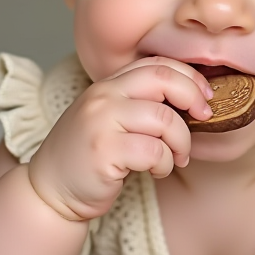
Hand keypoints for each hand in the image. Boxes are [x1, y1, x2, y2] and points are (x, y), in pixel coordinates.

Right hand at [27, 57, 212, 222]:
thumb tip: (190, 100)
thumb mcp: (109, 119)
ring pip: (165, 120)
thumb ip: (139, 104)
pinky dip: (165, 163)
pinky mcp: (104, 151)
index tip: (204, 96)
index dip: (188, 77)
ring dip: (181, 142)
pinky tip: (156, 170)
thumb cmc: (88, 157)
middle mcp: (103, 97)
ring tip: (176, 157)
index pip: (156, 64)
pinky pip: (154, 151)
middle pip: (164, 80)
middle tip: (204, 117)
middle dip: (193, 98)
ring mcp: (101, 122)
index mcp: (107, 85)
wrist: (50, 191)